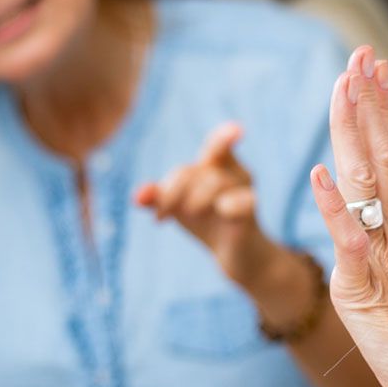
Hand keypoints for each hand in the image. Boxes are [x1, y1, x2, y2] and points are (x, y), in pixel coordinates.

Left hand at [135, 122, 281, 289]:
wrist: (234, 255)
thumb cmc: (206, 222)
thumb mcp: (179, 207)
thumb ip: (158, 197)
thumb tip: (136, 197)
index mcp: (218, 165)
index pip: (218, 145)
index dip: (224, 137)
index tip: (237, 131)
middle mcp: (235, 173)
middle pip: (198, 171)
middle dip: (173, 190)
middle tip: (162, 213)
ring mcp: (245, 192)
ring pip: (215, 183)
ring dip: (193, 200)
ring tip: (186, 216)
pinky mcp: (250, 214)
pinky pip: (242, 202)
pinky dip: (229, 204)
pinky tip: (222, 209)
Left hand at [310, 45, 387, 386]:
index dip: (384, 117)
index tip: (376, 75)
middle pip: (383, 159)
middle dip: (369, 106)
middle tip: (360, 56)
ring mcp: (382, 262)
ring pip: (367, 186)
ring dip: (353, 135)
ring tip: (343, 88)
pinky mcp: (364, 293)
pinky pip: (349, 245)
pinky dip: (334, 210)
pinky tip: (319, 175)